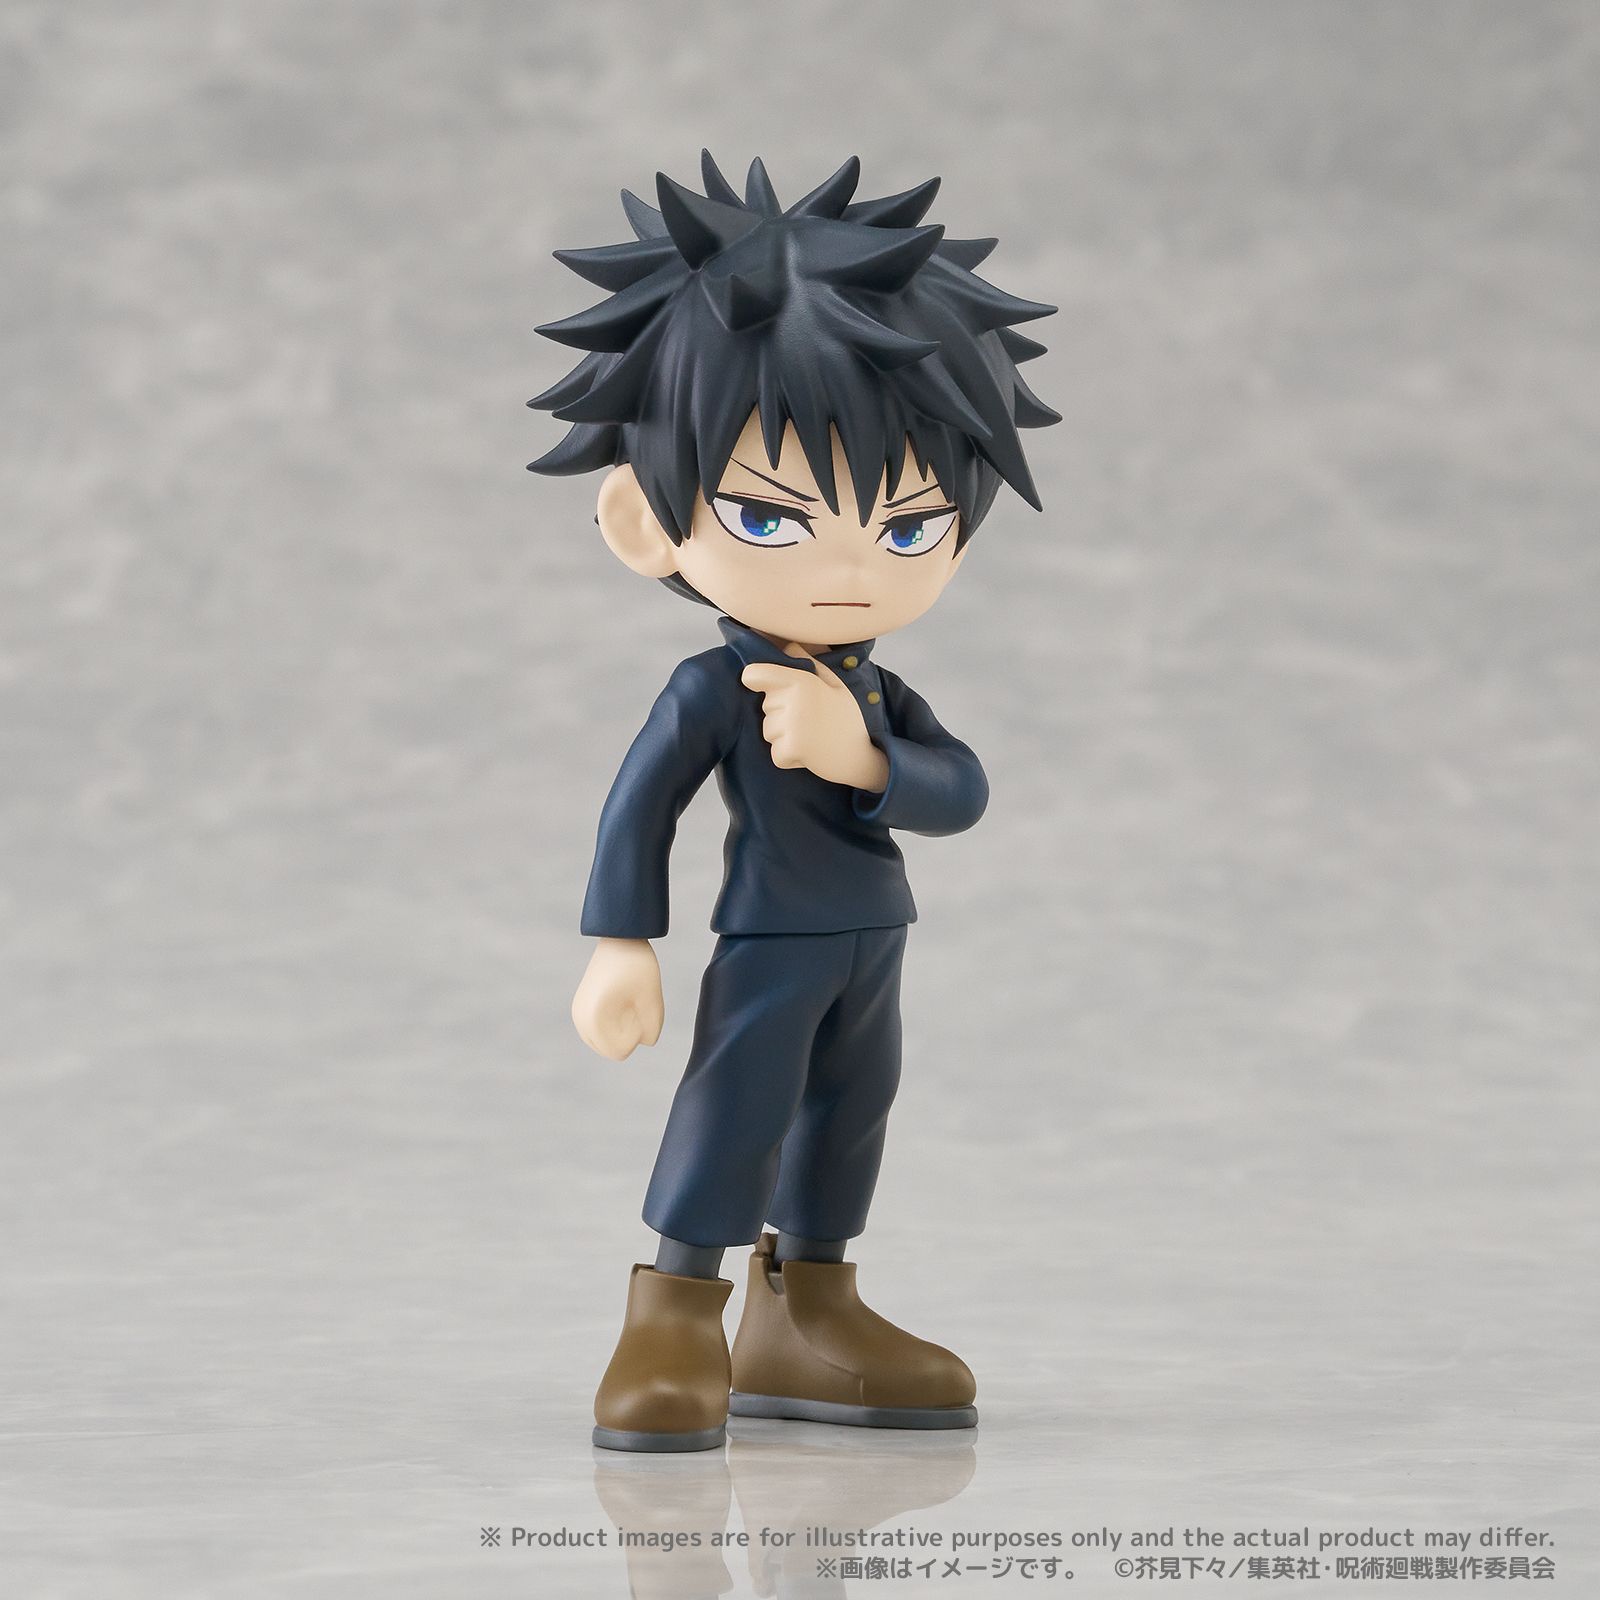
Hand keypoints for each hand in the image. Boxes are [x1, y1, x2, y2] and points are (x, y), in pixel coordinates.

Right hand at [571, 938, 663, 1060]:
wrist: (619, 938)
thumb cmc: (638, 966)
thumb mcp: (653, 999)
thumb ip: (652, 1028)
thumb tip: (645, 1042)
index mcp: (594, 1017)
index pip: (618, 1051)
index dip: (637, 1034)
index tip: (639, 1007)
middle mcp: (580, 1018)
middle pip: (609, 1050)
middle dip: (627, 1035)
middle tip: (634, 1004)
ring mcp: (577, 1013)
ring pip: (602, 1043)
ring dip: (619, 1031)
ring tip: (628, 1003)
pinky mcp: (579, 1007)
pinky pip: (597, 1032)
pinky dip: (611, 1026)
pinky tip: (621, 1004)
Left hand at [740, 643, 889, 790]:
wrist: (860, 756)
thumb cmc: (847, 719)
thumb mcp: (835, 685)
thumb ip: (810, 664)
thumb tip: (789, 645)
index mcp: (802, 680)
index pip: (755, 674)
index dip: (753, 679)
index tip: (757, 684)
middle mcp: (794, 700)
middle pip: (766, 706)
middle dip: (781, 715)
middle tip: (809, 720)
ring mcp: (792, 725)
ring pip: (768, 731)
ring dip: (784, 737)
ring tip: (810, 737)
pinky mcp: (791, 749)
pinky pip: (775, 753)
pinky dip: (788, 758)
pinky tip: (808, 753)